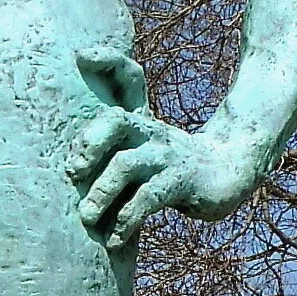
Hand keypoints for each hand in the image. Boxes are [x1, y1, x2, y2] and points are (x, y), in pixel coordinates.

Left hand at [67, 49, 265, 243]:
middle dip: (89, 143)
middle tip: (72, 172)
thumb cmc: (172, 166)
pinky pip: (148, 198)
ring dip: (101, 192)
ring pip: (126, 165)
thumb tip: (65, 168)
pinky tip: (115, 239)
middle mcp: (151, 133)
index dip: (107, 61)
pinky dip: (127, 220)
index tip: (81, 56)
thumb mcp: (142, 152)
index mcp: (140, 121)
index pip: (127, 78)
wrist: (231, 174)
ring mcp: (167, 157)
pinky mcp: (182, 182)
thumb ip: (109, 153)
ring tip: (87, 217)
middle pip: (116, 121)